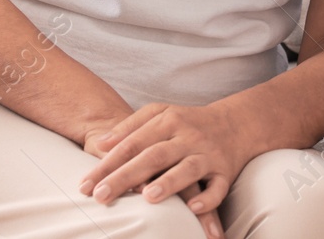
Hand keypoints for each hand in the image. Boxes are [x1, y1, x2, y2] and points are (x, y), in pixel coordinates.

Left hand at [78, 102, 252, 230]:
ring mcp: (208, 154)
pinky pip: (219, 187)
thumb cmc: (189, 122)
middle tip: (101, 195)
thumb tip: (100, 143)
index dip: (108, 163)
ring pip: (188, 168)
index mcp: (169, 121)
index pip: (133, 143)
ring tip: (148, 196)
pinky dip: (208, 198)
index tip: (85, 184)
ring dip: (169, 182)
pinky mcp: (226, 171)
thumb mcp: (161, 114)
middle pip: (154, 156)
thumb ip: (131, 126)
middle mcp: (188, 137)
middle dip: (125, 176)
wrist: (237, 123)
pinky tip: (192, 208)